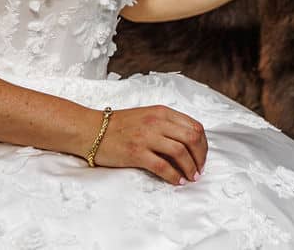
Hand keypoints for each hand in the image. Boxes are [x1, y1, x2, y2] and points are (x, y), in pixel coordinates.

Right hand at [90, 105, 207, 184]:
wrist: (90, 130)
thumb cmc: (118, 125)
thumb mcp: (147, 116)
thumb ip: (167, 124)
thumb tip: (188, 141)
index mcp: (162, 112)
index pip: (194, 126)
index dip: (203, 144)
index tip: (202, 156)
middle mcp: (157, 122)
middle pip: (192, 138)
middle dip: (201, 156)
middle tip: (200, 169)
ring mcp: (147, 137)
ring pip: (180, 152)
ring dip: (190, 167)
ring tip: (191, 177)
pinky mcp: (136, 153)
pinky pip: (162, 166)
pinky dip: (174, 176)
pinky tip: (177, 181)